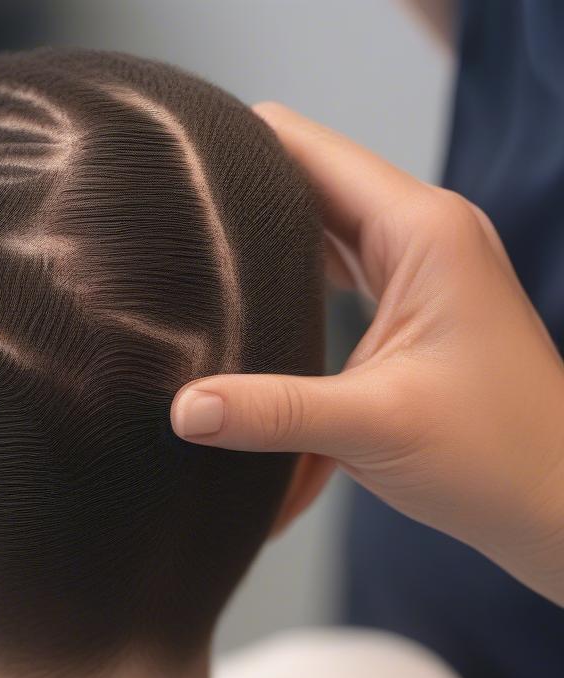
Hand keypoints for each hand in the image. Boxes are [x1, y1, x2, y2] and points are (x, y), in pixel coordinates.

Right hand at [171, 103, 563, 606]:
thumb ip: (271, 412)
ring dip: (270, 249)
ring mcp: (422, 274)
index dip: (244, 149)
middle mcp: (424, 238)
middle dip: (245, 205)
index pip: (314, 154)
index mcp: (422, 234)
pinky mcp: (415, 312)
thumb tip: (184, 410)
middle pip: (313, 188)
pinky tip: (258, 311)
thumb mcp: (370, 427)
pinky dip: (300, 290)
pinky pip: (342, 277)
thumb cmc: (493, 456)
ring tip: (199, 261)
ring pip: (324, 235)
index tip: (176, 168)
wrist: (552, 506)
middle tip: (172, 227)